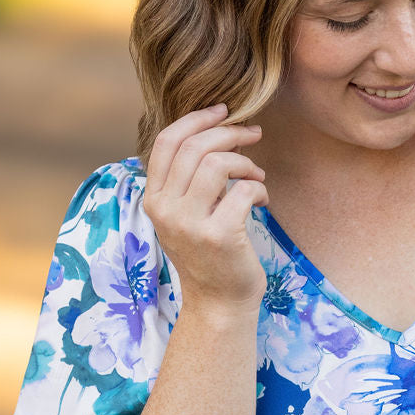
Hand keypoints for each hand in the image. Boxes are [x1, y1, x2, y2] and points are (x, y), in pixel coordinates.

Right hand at [142, 102, 268, 311]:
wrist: (219, 303)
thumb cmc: (209, 254)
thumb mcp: (185, 215)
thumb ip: (187, 180)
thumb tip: (216, 131)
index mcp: (153, 199)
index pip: (166, 142)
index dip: (196, 119)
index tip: (222, 111)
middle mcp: (165, 210)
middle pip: (195, 147)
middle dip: (230, 133)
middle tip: (254, 135)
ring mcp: (189, 224)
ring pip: (218, 164)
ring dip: (246, 163)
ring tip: (256, 177)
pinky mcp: (219, 235)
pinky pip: (243, 190)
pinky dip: (258, 189)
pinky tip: (261, 201)